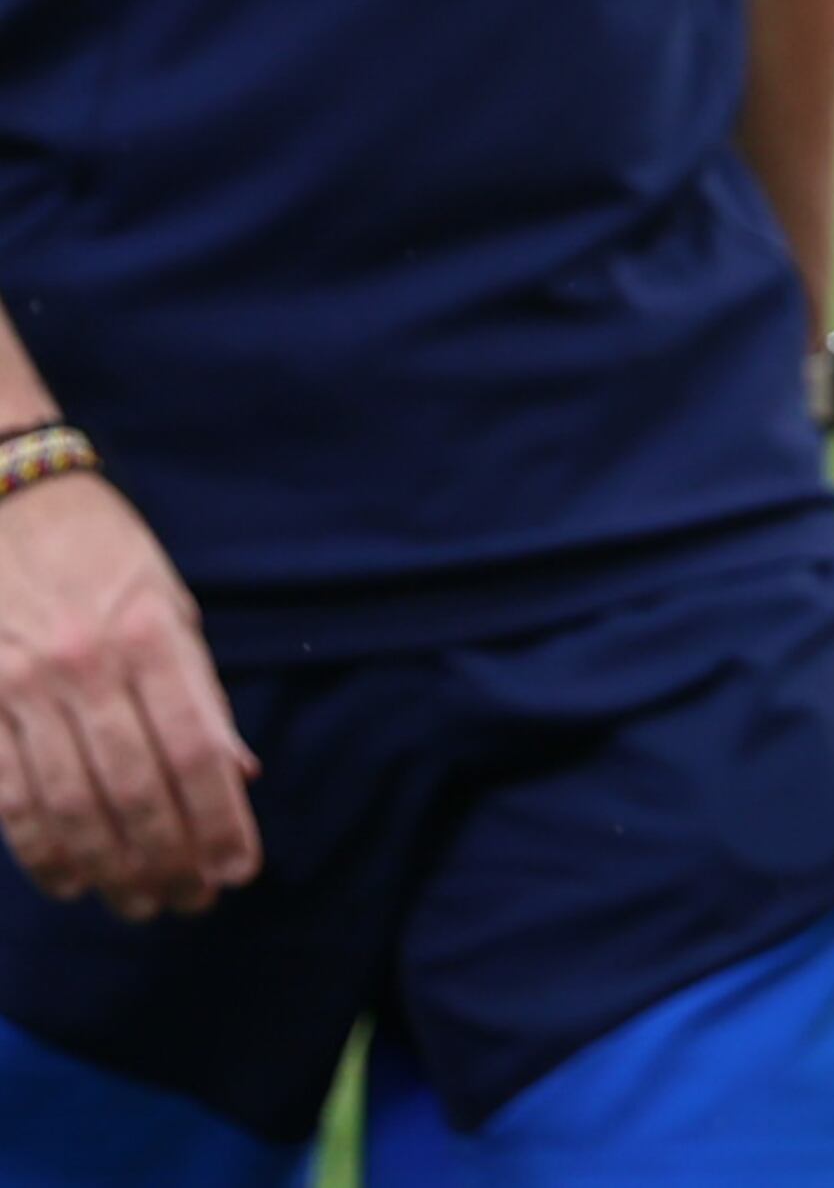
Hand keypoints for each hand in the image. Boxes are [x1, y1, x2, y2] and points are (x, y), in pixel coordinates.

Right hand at [0, 473, 260, 918]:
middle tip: (189, 903)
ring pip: (72, 804)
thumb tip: (239, 771)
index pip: (198, 750)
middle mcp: (88, 668)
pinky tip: (70, 879)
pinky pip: (10, 795)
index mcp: (152, 638)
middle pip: (137, 789)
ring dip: (111, 866)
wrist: (4, 501)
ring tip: (139, 902)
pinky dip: (40, 848)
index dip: (220, 820)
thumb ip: (199, 692)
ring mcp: (23, 689)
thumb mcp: (169, 604)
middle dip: (169, 858)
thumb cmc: (101, 553)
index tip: (238, 870)